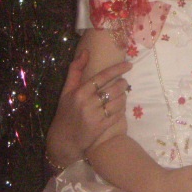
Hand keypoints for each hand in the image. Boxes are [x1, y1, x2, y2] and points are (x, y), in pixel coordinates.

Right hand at [46, 49, 131, 167]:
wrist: (63, 140)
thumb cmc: (65, 112)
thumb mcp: (66, 90)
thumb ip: (75, 70)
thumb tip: (85, 51)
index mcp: (79, 92)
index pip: (102, 77)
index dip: (117, 69)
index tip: (128, 65)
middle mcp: (87, 104)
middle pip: (114, 89)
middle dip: (123, 84)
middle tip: (124, 82)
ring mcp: (95, 117)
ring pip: (118, 101)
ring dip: (123, 96)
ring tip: (121, 94)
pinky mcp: (101, 128)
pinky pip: (118, 114)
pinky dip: (121, 108)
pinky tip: (119, 106)